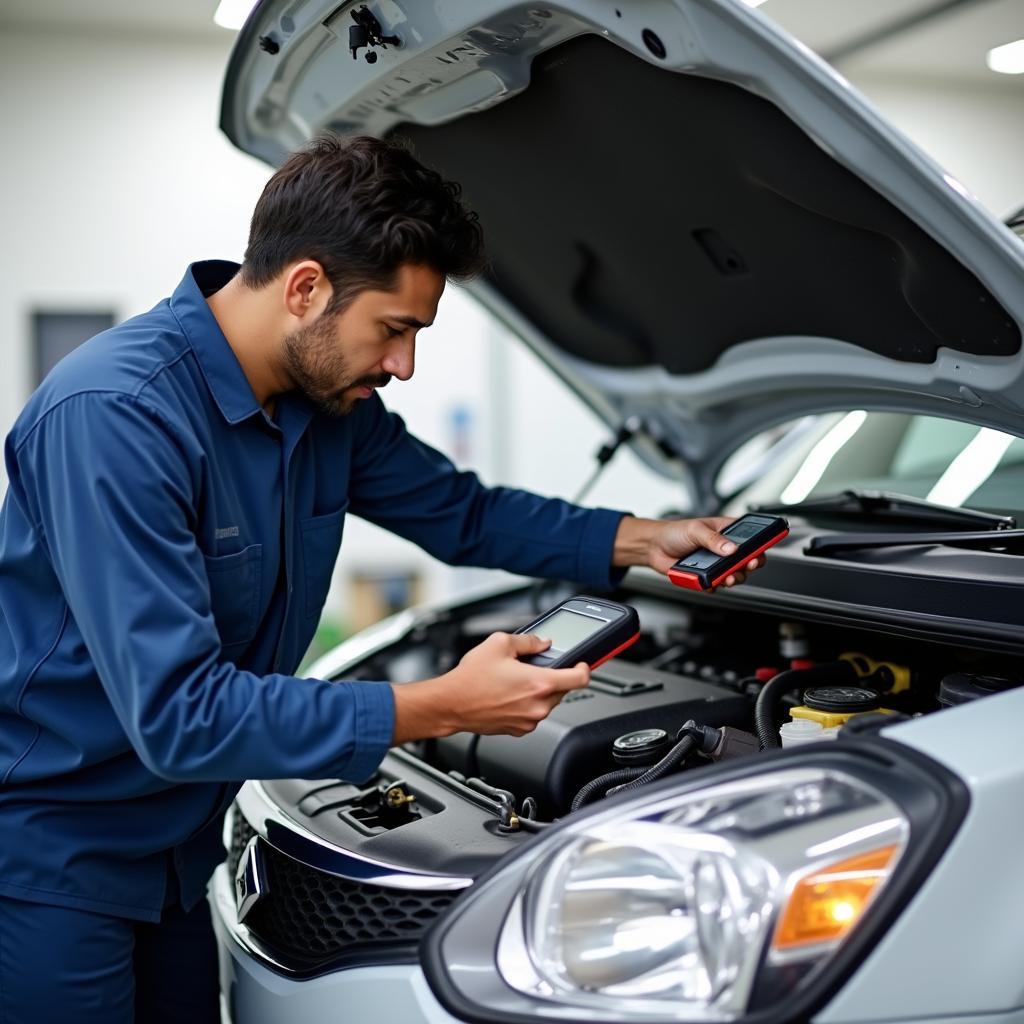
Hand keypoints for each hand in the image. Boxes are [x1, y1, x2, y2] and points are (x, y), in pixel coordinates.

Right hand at [390, 632, 589, 743]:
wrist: (451, 704)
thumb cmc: (471, 679)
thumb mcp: (499, 644)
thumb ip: (528, 641)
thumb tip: (542, 642)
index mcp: (540, 683)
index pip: (580, 678)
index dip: (585, 667)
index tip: (583, 663)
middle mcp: (538, 706)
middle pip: (564, 690)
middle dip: (555, 676)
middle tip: (537, 667)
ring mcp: (529, 721)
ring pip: (548, 703)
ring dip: (541, 691)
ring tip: (517, 680)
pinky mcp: (519, 730)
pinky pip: (533, 714)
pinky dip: (528, 703)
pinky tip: (510, 694)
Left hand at [613, 515, 765, 587]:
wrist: (654, 547)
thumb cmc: (675, 532)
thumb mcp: (695, 529)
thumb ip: (714, 539)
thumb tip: (730, 548)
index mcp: (726, 532)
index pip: (750, 538)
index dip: (759, 544)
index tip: (759, 551)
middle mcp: (724, 549)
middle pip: (747, 560)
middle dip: (750, 565)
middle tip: (747, 565)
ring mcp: (716, 564)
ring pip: (735, 575)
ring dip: (735, 578)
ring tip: (728, 578)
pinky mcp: (706, 576)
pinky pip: (716, 585)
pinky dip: (715, 586)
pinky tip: (710, 583)